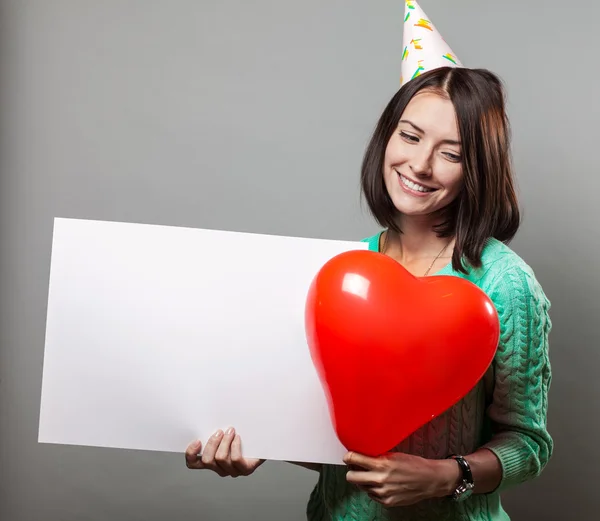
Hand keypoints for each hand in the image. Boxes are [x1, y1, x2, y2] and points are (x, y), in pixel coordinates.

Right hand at [185, 427, 264, 476]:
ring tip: (231, 431)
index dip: (191, 454)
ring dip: (225, 442)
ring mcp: (233, 471)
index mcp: (211, 460)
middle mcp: (220, 468)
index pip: (193, 463)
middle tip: (219, 431)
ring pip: (221, 459)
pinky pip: (236, 460)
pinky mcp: (245, 469)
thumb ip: (214, 428)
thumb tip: (206, 413)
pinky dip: (235, 446)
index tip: (197, 440)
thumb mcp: (224, 430)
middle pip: (207, 460)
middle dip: (212, 443)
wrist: (263, 441)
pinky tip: (238, 438)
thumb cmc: (242, 435)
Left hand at [344, 451, 458, 507]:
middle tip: (355, 467)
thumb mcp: (394, 455)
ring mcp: (383, 493)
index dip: (348, 457)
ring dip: (362, 480)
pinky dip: (372, 489)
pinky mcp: (387, 502)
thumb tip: (362, 455)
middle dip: (351, 471)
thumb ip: (378, 456)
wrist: (430, 480)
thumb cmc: (414, 464)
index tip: (347, 456)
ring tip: (370, 475)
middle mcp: (380, 479)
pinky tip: (380, 483)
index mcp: (382, 464)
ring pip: (360, 487)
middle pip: (351, 477)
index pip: (354, 459)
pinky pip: (371, 495)